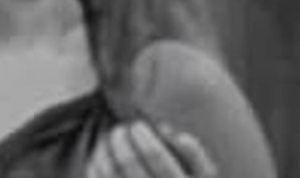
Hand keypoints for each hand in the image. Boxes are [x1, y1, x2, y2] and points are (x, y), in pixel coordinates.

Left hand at [85, 121, 217, 177]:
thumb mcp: (204, 175)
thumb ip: (192, 153)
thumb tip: (163, 129)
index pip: (156, 158)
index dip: (143, 137)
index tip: (137, 126)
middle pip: (128, 163)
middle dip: (120, 140)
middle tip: (119, 130)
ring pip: (110, 173)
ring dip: (104, 151)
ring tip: (108, 140)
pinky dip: (95, 167)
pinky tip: (100, 157)